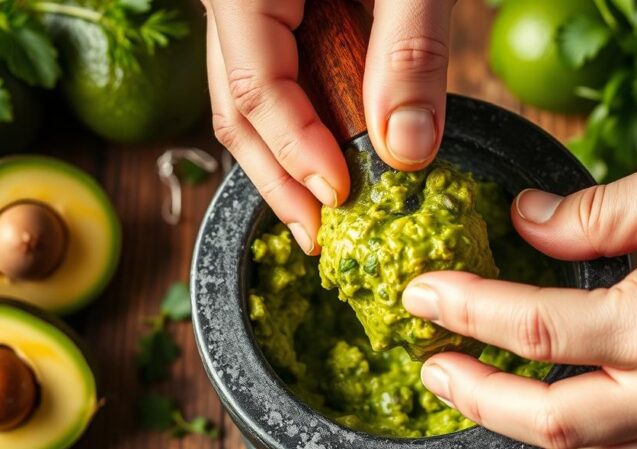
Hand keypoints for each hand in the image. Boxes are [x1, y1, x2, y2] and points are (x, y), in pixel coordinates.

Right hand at [203, 0, 452, 253]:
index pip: (255, 88)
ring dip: (285, 159)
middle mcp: (227, 3)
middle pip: (236, 109)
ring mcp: (242, 10)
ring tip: (321, 213)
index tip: (339, 199)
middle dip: (279, 181)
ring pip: (245, 100)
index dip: (297, 152)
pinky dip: (298, 122)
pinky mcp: (266, 13)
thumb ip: (410, 51)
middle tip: (318, 238)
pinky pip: (268, 76)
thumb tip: (407, 150)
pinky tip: (328, 155)